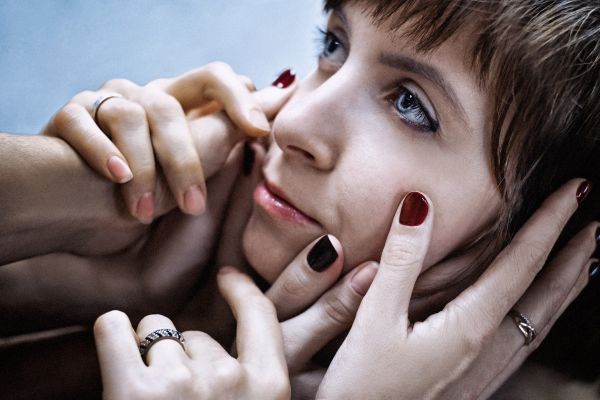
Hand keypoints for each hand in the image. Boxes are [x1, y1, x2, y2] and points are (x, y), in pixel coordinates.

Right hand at [43, 63, 295, 221]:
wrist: (90, 222)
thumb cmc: (154, 197)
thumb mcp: (203, 163)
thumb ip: (234, 130)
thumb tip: (280, 98)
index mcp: (183, 104)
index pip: (215, 78)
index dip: (239, 99)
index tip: (259, 130)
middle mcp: (144, 96)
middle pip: (168, 104)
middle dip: (182, 159)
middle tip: (192, 207)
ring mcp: (104, 104)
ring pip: (128, 116)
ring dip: (142, 169)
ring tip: (145, 213)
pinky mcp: (69, 118)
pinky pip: (81, 121)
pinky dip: (99, 150)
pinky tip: (116, 176)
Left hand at [94, 267, 289, 399]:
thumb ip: (246, 380)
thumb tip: (213, 343)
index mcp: (269, 388)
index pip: (260, 316)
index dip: (242, 291)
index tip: (227, 276)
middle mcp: (230, 379)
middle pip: (196, 334)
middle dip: (183, 360)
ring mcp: (182, 383)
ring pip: (155, 331)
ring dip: (148, 358)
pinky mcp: (133, 392)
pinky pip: (114, 328)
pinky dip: (111, 334)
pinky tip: (115, 353)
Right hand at [316, 180, 596, 398]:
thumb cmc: (363, 385)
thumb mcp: (375, 318)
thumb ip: (401, 261)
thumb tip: (419, 205)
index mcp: (469, 327)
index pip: (522, 265)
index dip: (549, 224)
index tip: (574, 190)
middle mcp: (485, 347)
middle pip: (544, 295)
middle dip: (572, 255)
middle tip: (595, 223)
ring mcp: (480, 364)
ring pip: (538, 319)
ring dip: (563, 284)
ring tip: (582, 262)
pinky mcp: (468, 373)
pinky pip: (522, 335)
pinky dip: (541, 311)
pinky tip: (532, 309)